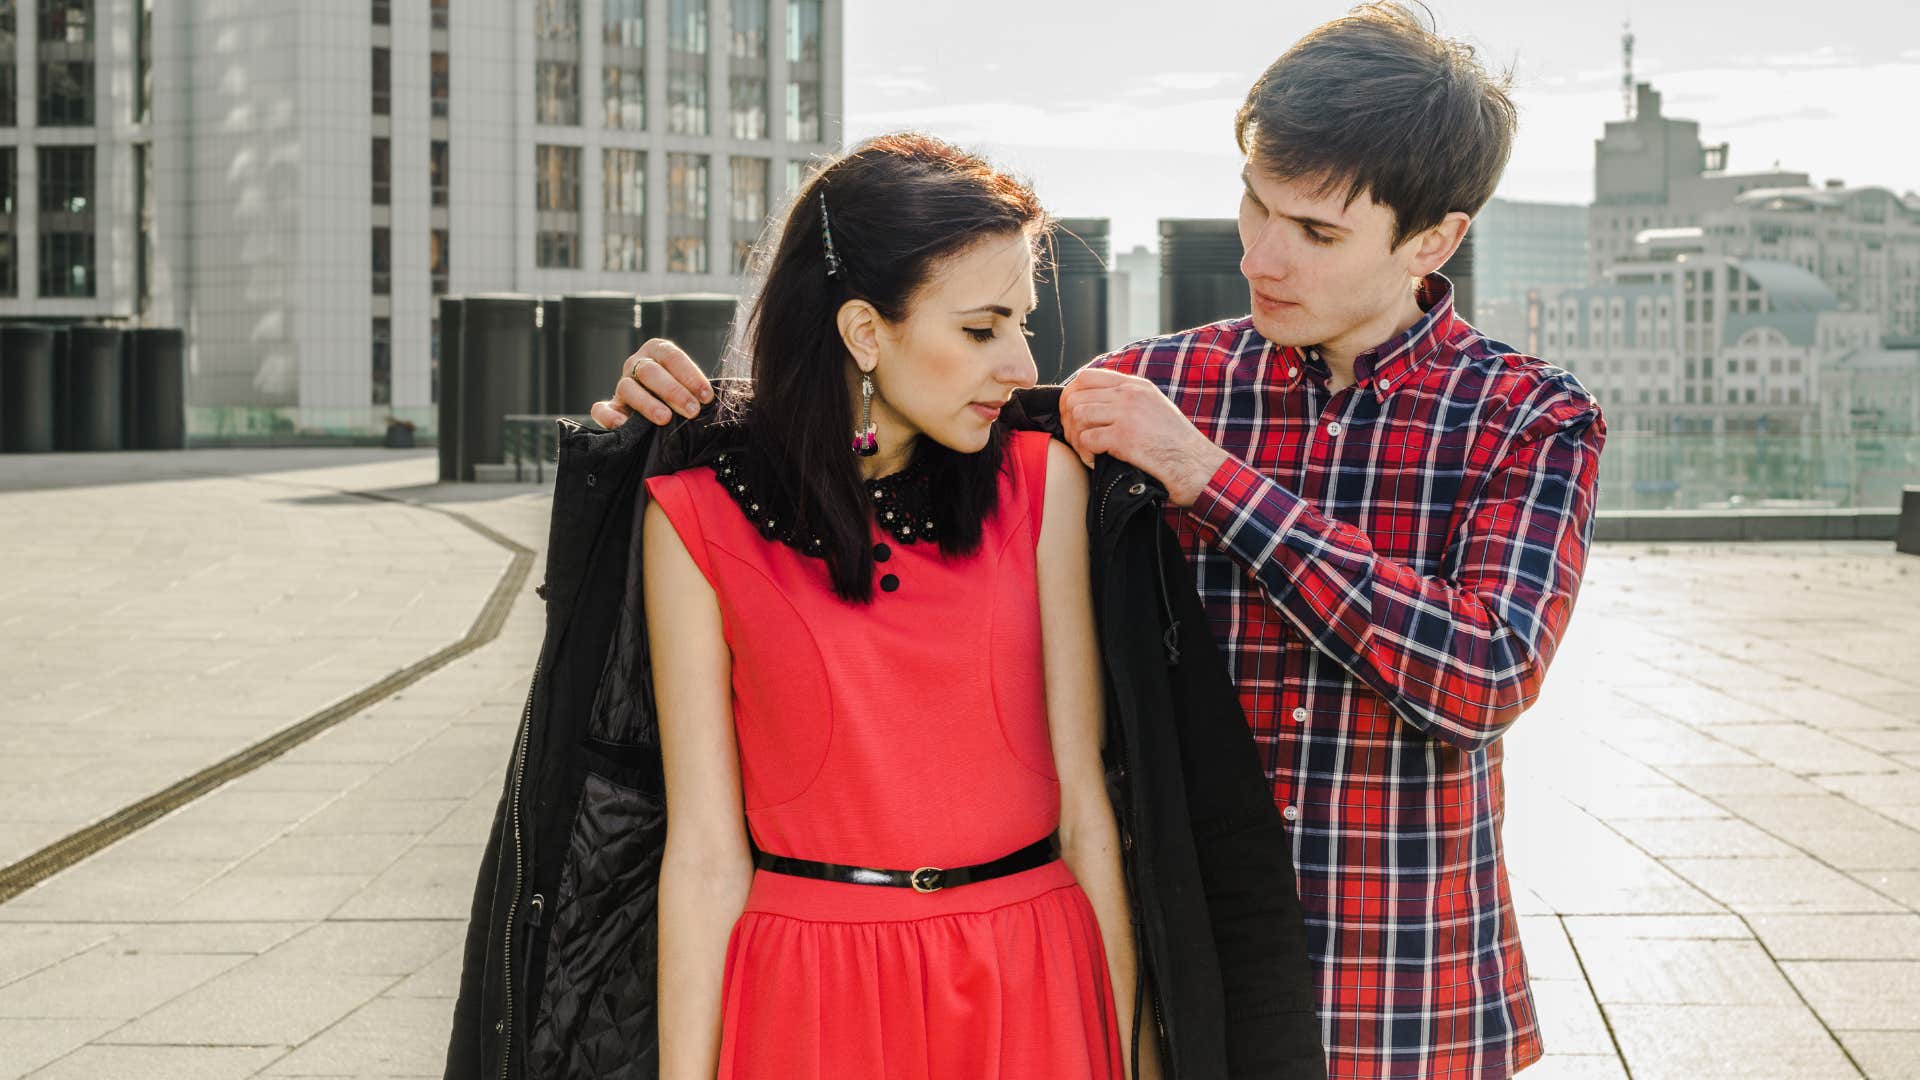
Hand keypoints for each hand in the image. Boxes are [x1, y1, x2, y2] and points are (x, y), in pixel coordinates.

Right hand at [588, 339, 714, 429]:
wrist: (658, 410)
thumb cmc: (681, 394)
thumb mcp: (690, 384)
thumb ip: (698, 388)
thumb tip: (713, 401)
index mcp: (658, 351)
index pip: (672, 357)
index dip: (690, 375)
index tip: (706, 396)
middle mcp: (637, 364)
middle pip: (650, 372)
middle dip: (673, 391)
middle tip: (692, 410)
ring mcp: (621, 385)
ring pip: (628, 388)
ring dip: (648, 403)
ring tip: (665, 419)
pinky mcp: (610, 407)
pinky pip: (601, 409)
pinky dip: (609, 417)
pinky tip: (622, 424)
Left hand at [1059, 368, 1227, 507]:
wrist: (1197, 465)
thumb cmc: (1175, 444)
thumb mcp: (1154, 409)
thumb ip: (1127, 401)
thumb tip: (1092, 405)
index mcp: (1136, 385)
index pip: (1087, 377)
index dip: (1072, 396)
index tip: (1073, 417)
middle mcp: (1130, 394)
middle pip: (1076, 396)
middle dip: (1068, 420)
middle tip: (1077, 439)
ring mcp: (1127, 414)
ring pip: (1077, 415)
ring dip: (1076, 438)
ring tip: (1088, 452)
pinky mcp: (1124, 437)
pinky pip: (1086, 439)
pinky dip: (1085, 454)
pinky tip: (1096, 462)